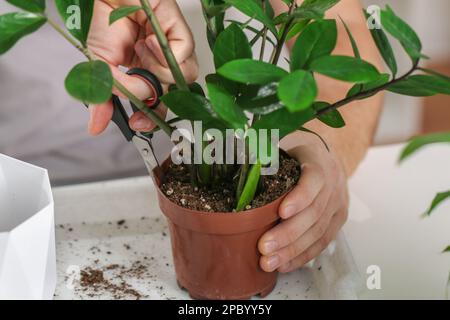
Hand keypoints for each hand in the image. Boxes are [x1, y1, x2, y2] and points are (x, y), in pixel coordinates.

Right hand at [87, 0, 197, 134]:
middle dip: (159, 107)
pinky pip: (183, 55)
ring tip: (139, 50)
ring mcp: (173, 50)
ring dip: (157, 71)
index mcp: (144, 71)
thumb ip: (103, 96)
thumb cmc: (103, 20)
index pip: (156, 101)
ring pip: (182, 77)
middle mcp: (161, 63)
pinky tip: (147, 42)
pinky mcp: (180, 33)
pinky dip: (164, 54)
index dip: (150, 116)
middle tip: (142, 111)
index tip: (137, 124)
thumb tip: (96, 127)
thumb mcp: (99, 66)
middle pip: (174, 95)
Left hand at [258, 132, 348, 272]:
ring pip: (317, 232)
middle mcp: (333, 185)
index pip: (314, 180)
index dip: (300, 197)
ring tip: (268, 262)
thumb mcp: (285, 144)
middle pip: (314, 213)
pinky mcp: (336, 222)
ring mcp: (337, 205)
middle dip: (288, 233)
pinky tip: (284, 265)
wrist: (327, 159)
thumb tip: (228, 153)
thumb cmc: (297, 153)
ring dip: (292, 250)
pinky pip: (321, 243)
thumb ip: (264, 150)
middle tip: (264, 246)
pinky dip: (301, 256)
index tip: (281, 211)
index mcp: (319, 162)